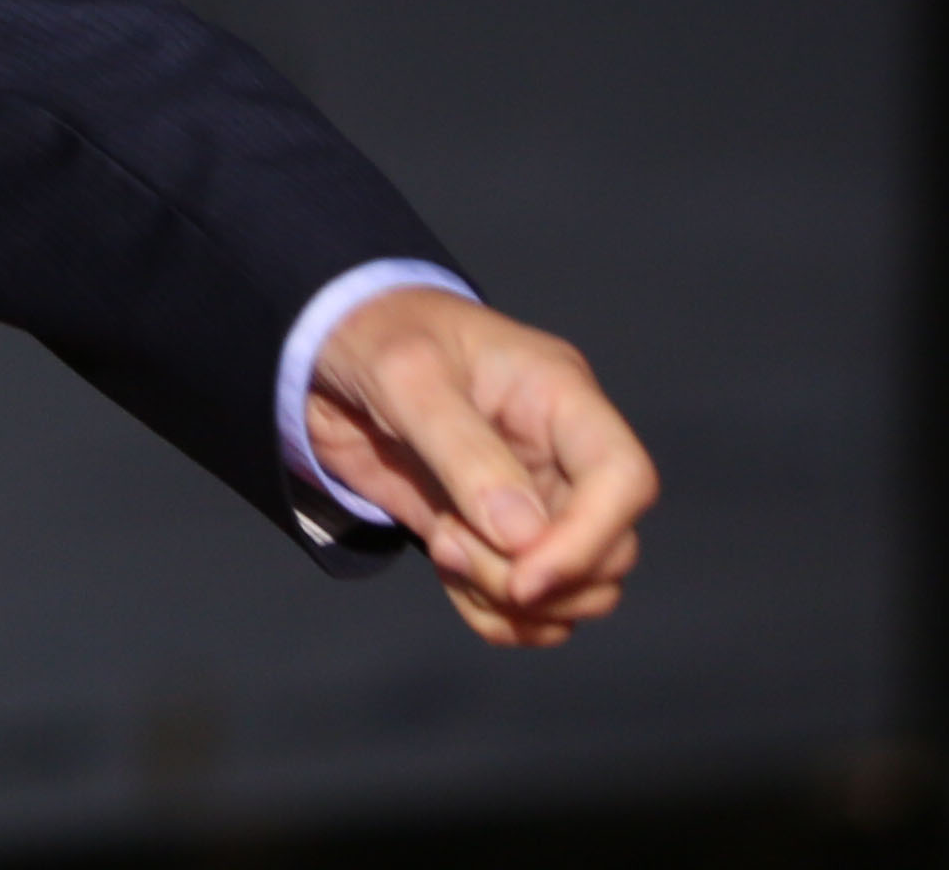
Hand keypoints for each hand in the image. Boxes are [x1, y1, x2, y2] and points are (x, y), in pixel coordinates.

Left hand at [304, 285, 655, 647]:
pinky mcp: (495, 538)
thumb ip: (464, 452)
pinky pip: (529, 607)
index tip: (523, 577)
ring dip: (511, 601)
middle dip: (536, 579)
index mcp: (561, 397)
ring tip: (442, 549)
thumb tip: (525, 538)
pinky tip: (447, 571)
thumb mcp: (408, 376)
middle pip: (610, 552)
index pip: (626, 479)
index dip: (589, 540)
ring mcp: (533, 502)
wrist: (323, 351)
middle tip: (450, 547)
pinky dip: (494, 613)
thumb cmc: (373, 336)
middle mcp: (562, 456)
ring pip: (577, 591)